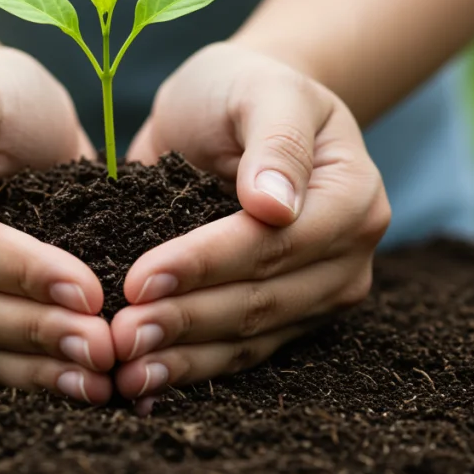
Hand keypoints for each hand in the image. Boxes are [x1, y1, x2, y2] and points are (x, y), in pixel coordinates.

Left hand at [115, 42, 390, 411]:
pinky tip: (142, 385)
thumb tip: (276, 206)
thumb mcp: (259, 88)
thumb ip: (275, 140)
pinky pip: (237, 352)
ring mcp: (319, 294)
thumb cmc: (242, 88)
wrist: (232, 110)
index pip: (277, 242)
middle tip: (120, 337)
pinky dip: (189, 368)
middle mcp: (347, 254)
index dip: (208, 263)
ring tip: (125, 372)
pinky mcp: (285, 320)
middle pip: (264, 300)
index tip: (142, 277)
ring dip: (185, 360)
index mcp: (353, 195)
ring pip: (250, 339)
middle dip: (188, 320)